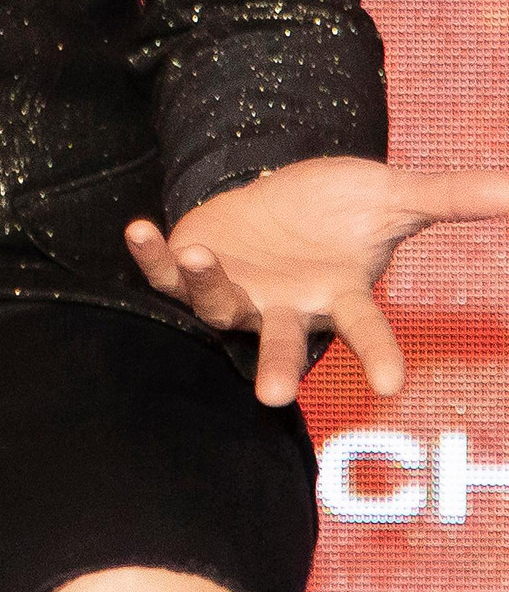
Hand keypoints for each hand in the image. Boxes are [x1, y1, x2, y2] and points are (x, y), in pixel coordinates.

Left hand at [125, 155, 508, 406]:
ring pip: (218, 306)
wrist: (278, 199)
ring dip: (206, 286)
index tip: (391, 384)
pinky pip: (165, 273)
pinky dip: (150, 254)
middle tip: (272, 395)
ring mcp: (236, 293)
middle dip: (276, 366)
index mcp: (339, 296)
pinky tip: (138, 229)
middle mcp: (285, 307)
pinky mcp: (191, 269)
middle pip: (281, 343)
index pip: (366, 329)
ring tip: (202, 256)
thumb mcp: (394, 195)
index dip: (378, 354)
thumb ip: (453, 196)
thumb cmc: (339, 208)